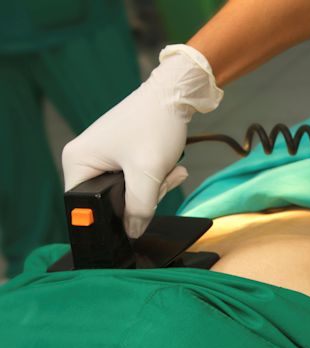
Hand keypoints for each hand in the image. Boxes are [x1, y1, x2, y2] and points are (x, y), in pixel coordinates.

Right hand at [62, 45, 222, 237]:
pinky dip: (156, 178)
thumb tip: (132, 232)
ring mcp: (104, 157)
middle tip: (160, 182)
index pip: (85, 207)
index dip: (111, 217)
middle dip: (143, 198)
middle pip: (111, 202)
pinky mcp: (122, 156)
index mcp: (77, 162)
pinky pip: (138, 181)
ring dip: (155, 187)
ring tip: (170, 170)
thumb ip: (139, 207)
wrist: (175, 95)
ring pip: (129, 193)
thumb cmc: (155, 123)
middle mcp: (85, 160)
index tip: (137, 215)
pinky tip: (171, 167)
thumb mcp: (147, 172)